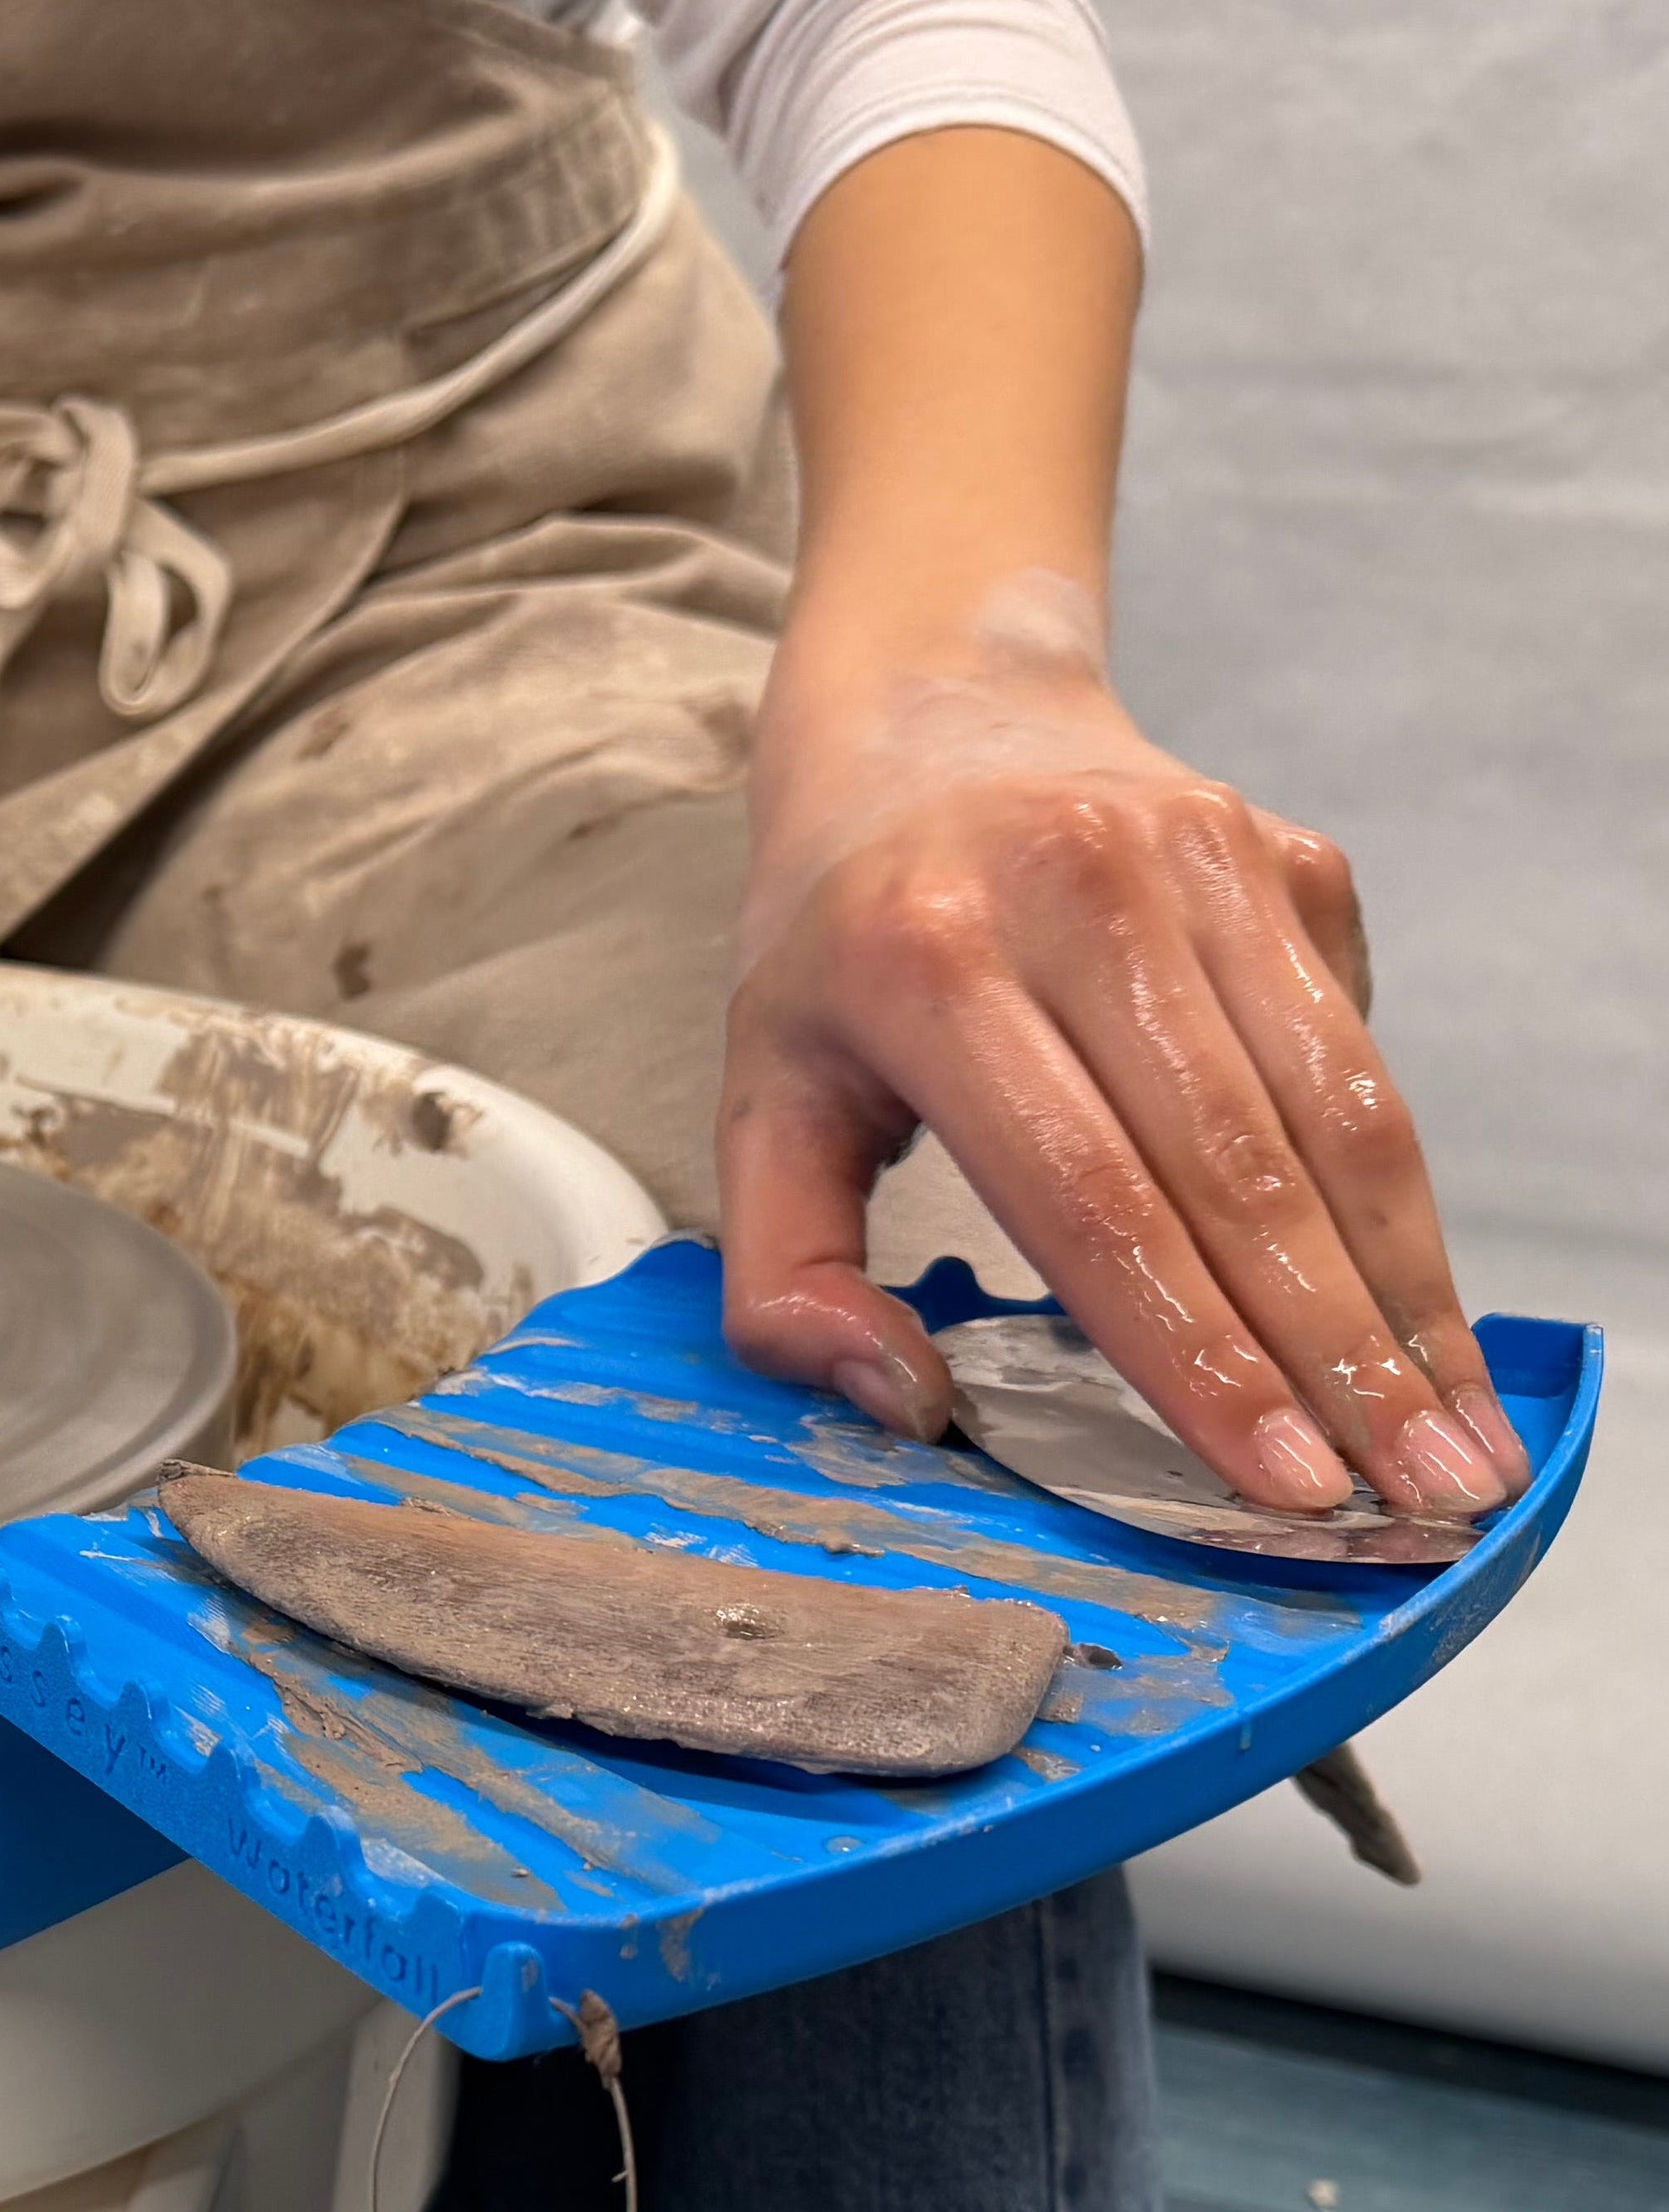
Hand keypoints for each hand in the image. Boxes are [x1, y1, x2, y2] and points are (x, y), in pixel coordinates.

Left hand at [717, 589, 1525, 1519]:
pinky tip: (1416, 1312)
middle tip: (1416, 1493)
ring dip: (1408, 1291)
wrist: (931, 718)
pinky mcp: (1293, 859)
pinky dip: (1397, 1194)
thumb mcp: (755, 1094)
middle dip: (1338, 1356)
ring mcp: (1208, 861)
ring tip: (1456, 1431)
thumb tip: (898, 1401)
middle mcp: (1083, 894)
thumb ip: (784, 1271)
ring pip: (1337, 1114)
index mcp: (928, 962)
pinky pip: (1355, 1052)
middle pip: (1238, 1169)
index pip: (1088, 1198)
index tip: (1278, 1480)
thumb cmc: (842, 943)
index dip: (1197, 1353)